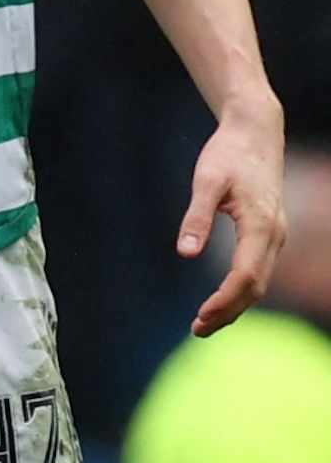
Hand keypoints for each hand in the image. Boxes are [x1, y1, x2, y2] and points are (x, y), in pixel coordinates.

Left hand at [181, 94, 286, 335]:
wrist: (255, 132)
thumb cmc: (228, 154)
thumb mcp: (206, 182)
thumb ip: (196, 217)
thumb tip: (186, 253)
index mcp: (261, 225)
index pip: (245, 276)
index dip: (224, 301)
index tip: (199, 317)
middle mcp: (275, 235)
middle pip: (256, 286)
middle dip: (229, 311)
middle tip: (197, 330)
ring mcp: (276, 235)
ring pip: (260, 281)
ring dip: (236, 304)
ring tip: (205, 323)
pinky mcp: (270, 232)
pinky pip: (259, 269)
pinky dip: (242, 290)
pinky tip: (222, 298)